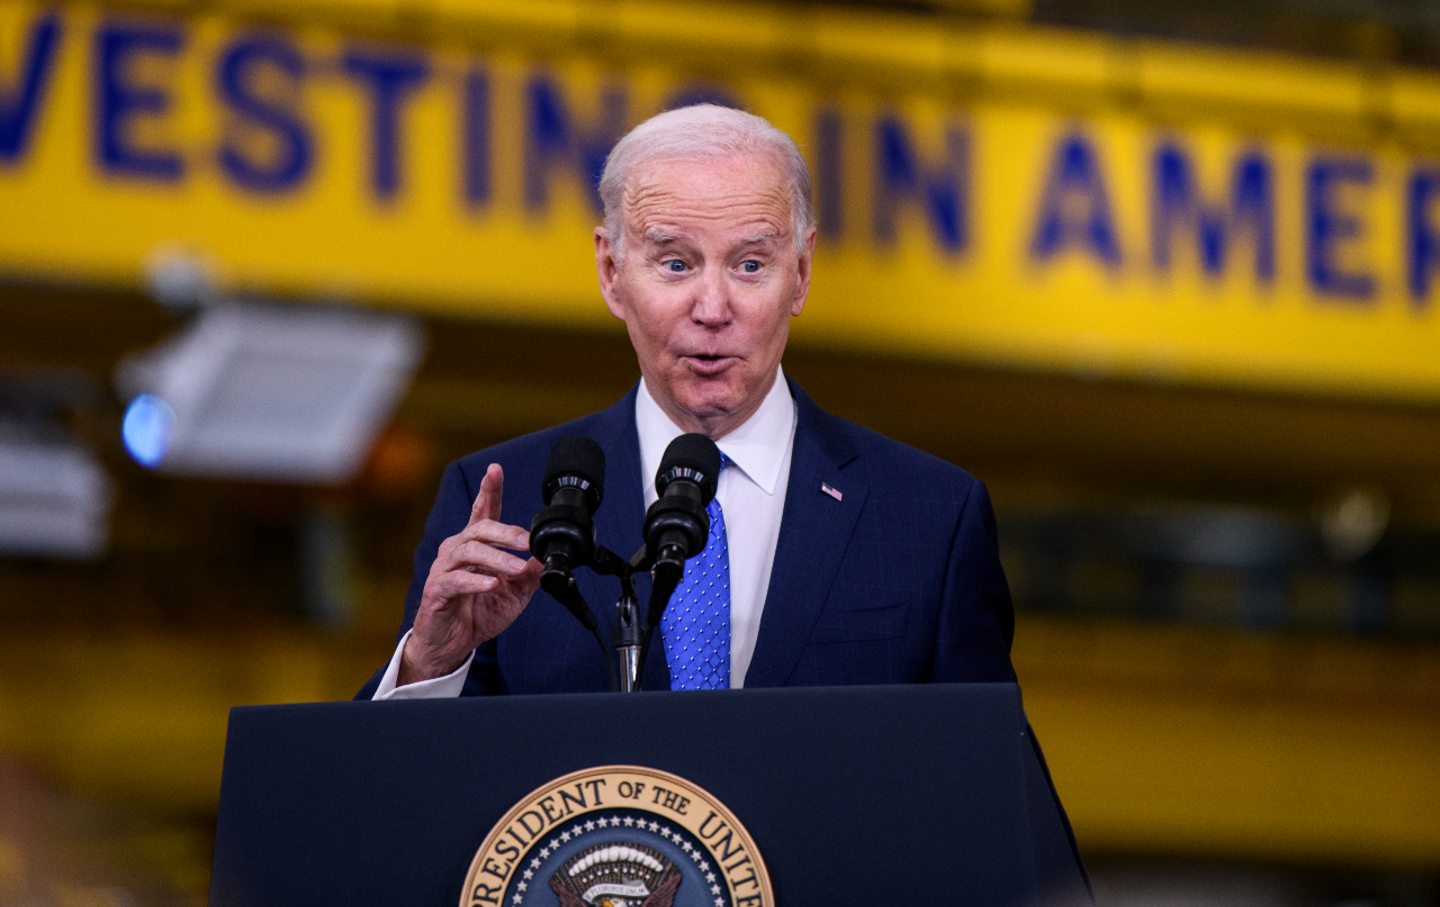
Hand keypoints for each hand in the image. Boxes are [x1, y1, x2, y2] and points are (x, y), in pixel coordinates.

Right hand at [399, 463, 541, 684]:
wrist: (452, 644)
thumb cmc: (478, 612)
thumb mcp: (514, 594)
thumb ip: (529, 574)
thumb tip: (546, 556)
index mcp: (475, 546)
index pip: (482, 512)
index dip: (489, 490)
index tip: (495, 469)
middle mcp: (457, 550)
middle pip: (479, 529)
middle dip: (505, 532)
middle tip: (527, 541)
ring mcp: (444, 569)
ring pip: (469, 552)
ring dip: (496, 559)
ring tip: (516, 569)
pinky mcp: (437, 591)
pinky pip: (455, 581)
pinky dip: (475, 582)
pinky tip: (492, 585)